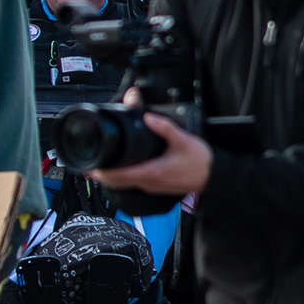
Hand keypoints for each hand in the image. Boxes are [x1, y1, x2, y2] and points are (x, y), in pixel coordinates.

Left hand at [89, 105, 213, 196]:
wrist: (214, 178)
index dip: (102, 172)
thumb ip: (164, 127)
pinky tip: (122, 169)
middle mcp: (149, 182)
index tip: (90, 167)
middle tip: (89, 165)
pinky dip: (123, 177)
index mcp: (152, 172)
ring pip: (125, 184)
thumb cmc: (201, 162)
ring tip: (101, 166)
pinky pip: (134, 183)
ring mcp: (152, 187)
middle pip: (118, 183)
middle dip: (102, 175)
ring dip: (112, 177)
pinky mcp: (156, 186)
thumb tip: (147, 117)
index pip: (120, 176)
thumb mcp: (183, 140)